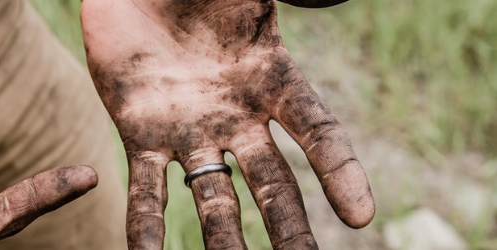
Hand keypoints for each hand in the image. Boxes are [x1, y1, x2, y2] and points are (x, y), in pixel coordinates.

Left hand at [81, 0, 374, 248]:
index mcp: (270, 79)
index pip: (318, 132)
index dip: (340, 171)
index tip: (360, 217)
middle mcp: (236, 117)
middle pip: (272, 182)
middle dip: (288, 227)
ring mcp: (190, 131)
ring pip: (214, 197)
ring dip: (223, 241)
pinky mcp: (141, 136)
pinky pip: (147, 190)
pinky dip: (147, 228)